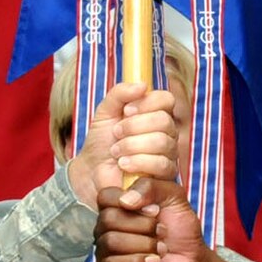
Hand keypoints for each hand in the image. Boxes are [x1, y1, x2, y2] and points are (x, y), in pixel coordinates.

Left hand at [66, 82, 177, 205]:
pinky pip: (161, 164)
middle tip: (116, 133)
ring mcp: (169, 153)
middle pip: (164, 120)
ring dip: (132, 145)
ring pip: (162, 142)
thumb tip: (142, 85)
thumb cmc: (102, 141)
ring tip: (116, 151)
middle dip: (133, 127)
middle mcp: (167, 132)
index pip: (166, 99)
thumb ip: (120, 93)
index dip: (146, 103)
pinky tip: (123, 164)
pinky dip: (137, 162)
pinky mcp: (166, 175)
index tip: (126, 111)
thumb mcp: (105, 111)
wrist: (92, 171)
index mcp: (155, 113)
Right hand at [94, 181, 204, 261]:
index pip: (105, 196)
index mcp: (118, 207)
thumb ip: (151, 186)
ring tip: (160, 249)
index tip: (154, 210)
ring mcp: (105, 251)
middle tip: (162, 231)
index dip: (128, 201)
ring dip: (144, 245)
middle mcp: (107, 228)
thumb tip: (127, 200)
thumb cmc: (180, 230)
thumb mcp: (174, 197)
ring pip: (111, 242)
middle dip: (143, 226)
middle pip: (108, 219)